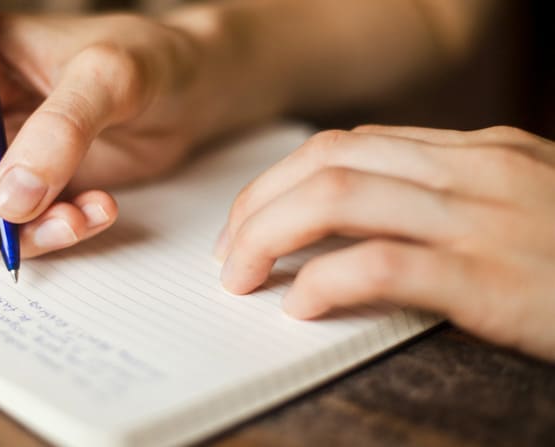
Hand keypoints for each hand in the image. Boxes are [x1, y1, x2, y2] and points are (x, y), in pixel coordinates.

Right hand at [0, 13, 211, 255]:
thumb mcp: (108, 76)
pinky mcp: (27, 190)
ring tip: (74, 221)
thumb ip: (61, 129)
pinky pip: (14, 228)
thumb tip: (10, 201)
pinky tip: (95, 213)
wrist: (190, 90)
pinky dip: (48, 234)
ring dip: (9, 233)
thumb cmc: (148, 58)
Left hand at [217, 125, 554, 361]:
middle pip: (328, 163)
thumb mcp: (521, 208)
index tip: (252, 218)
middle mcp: (476, 172)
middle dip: (259, 204)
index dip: (283, 181)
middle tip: (231, 251)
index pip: (349, 146)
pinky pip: (382, 264)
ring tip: (243, 276)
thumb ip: (447, 200)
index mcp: (478, 154)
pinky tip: (300, 303)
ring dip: (270, 235)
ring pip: (339, 198)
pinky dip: (325, 280)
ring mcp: (485, 220)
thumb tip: (359, 220)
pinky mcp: (494, 280)